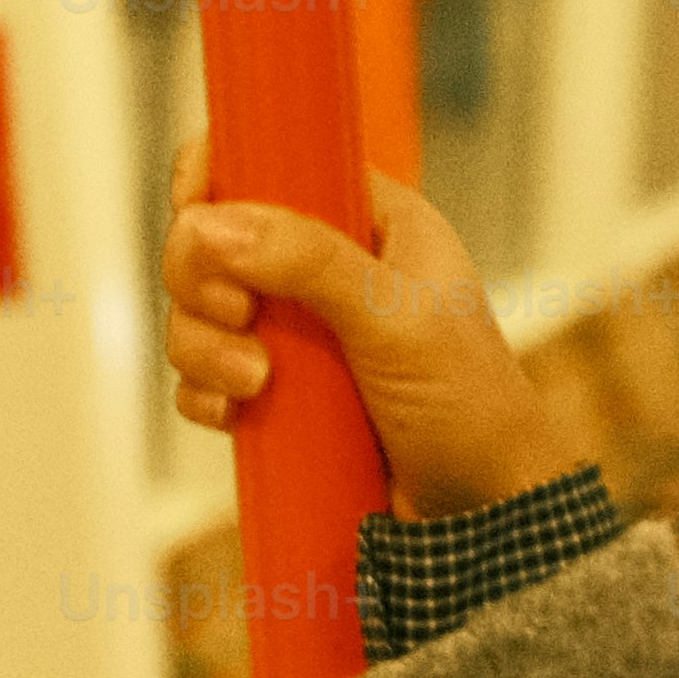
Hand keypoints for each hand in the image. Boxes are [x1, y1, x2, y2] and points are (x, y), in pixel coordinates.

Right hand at [159, 130, 600, 516]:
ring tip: (255, 384)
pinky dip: (206, 394)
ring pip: (201, 311)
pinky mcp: (280, 392)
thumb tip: (210, 222)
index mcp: (371, 220)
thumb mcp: (396, 322)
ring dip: (204, 346)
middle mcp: (329, 267)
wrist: (485, 515)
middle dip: (203, 280)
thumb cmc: (470, 405)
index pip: (274, 162)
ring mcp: (300, 332)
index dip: (219, 174)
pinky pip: (206, 377)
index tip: (192, 207)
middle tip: (239, 317)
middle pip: (215, 238)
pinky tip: (236, 415)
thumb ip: (310, 264)